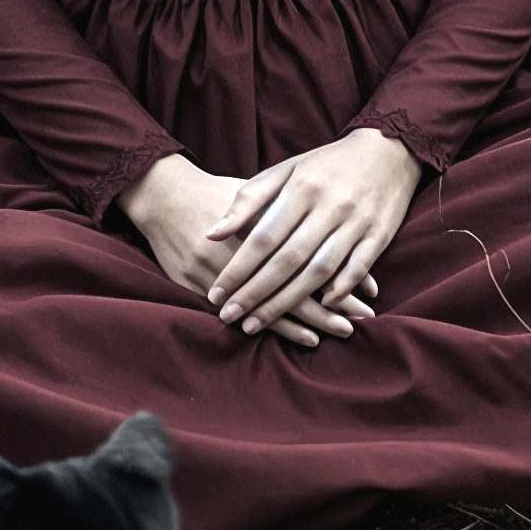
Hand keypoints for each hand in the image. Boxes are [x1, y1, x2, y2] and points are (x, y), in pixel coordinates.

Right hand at [120, 155, 354, 347]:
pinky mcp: (199, 284)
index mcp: (263, 221)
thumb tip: (340, 237)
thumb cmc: (217, 193)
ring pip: (271, 302)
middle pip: (294, 282)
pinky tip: (300, 337)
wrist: (163, 195)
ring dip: (304, 323)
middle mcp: (243, 248)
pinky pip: (245, 312)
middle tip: (358, 322)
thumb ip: (293, 213)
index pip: (311, 254)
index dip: (339, 275)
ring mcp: (219, 269)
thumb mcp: (255, 191)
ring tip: (332, 335)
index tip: (367, 294)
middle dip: (329, 305)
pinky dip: (275, 326)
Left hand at [206, 129, 419, 338]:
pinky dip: (342, 289)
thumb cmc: (326, 164)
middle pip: (288, 260)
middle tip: (229, 317)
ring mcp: (357, 222)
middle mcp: (329, 206)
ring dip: (289, 302)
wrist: (387, 149)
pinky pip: (359, 267)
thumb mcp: (286, 170)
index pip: (263, 237)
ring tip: (260, 323)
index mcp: (301, 188)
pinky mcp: (381, 234)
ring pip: (320, 270)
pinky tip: (322, 308)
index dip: (239, 268)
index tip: (216, 294)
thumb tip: (213, 234)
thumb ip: (249, 200)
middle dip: (256, 293)